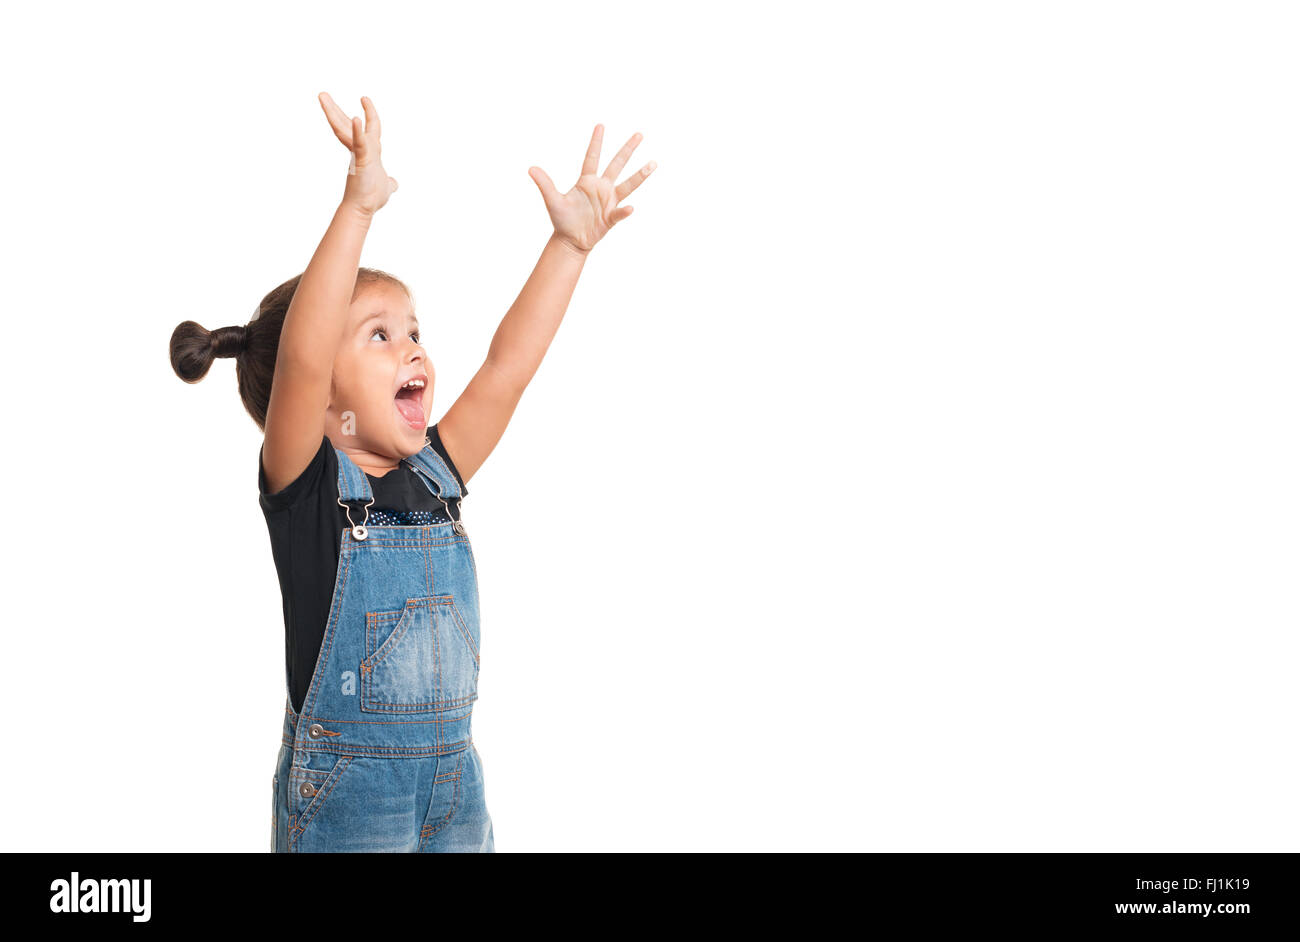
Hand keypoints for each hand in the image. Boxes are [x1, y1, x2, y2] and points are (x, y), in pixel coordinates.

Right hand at [318, 92, 398, 215]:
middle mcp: (360, 149)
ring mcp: (359, 153)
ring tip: (322, 95)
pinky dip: (358, 131)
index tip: (364, 98)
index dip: (367, 113)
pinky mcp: (361, 160)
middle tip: (321, 93)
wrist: (364, 209)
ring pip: (345, 129)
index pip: (364, 128)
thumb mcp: (386, 186)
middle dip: (333, 109)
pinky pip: (360, 143)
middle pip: (344, 125)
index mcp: (366, 151)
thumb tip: (394, 183)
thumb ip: (390, 182)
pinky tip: (356, 119)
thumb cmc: (371, 198)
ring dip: (333, 112)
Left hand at [528, 124, 655, 254]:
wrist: (571, 241)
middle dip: (627, 150)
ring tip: (653, 164)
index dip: (596, 142)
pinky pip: (620, 212)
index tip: (601, 125)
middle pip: (616, 165)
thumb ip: (544, 183)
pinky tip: (630, 208)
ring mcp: (608, 202)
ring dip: (640, 175)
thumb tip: (531, 168)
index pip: (592, 157)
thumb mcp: (552, 200)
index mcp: (586, 181)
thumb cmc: (562, 220)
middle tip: (639, 134)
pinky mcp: (611, 217)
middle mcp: (601, 188)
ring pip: (627, 185)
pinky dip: (624, 211)